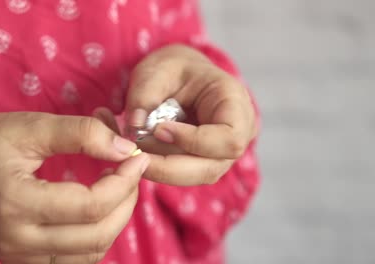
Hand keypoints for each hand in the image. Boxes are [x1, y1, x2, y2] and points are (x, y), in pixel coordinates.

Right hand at [0, 112, 149, 263]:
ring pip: (90, 254)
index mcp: (15, 201)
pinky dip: (96, 237)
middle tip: (131, 172)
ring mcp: (18, 255)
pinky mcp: (21, 258)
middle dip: (126, 202)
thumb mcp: (32, 127)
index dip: (124, 181)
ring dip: (115, 222)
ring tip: (119, 188)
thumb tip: (125, 150)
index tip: (137, 157)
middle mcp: (16, 239)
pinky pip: (73, 260)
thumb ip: (82, 134)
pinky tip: (100, 210)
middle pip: (96, 235)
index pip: (90, 205)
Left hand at [124, 44, 256, 185]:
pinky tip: (145, 156)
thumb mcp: (157, 70)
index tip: (159, 130)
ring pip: (198, 175)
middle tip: (137, 156)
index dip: (193, 141)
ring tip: (137, 152)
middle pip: (212, 167)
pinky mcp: (208, 161)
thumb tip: (135, 125)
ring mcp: (225, 151)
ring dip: (164, 170)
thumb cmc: (173, 68)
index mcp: (235, 101)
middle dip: (170, 167)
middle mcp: (238, 132)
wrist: (179, 76)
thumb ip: (145, 95)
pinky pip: (188, 174)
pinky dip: (163, 168)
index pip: (228, 138)